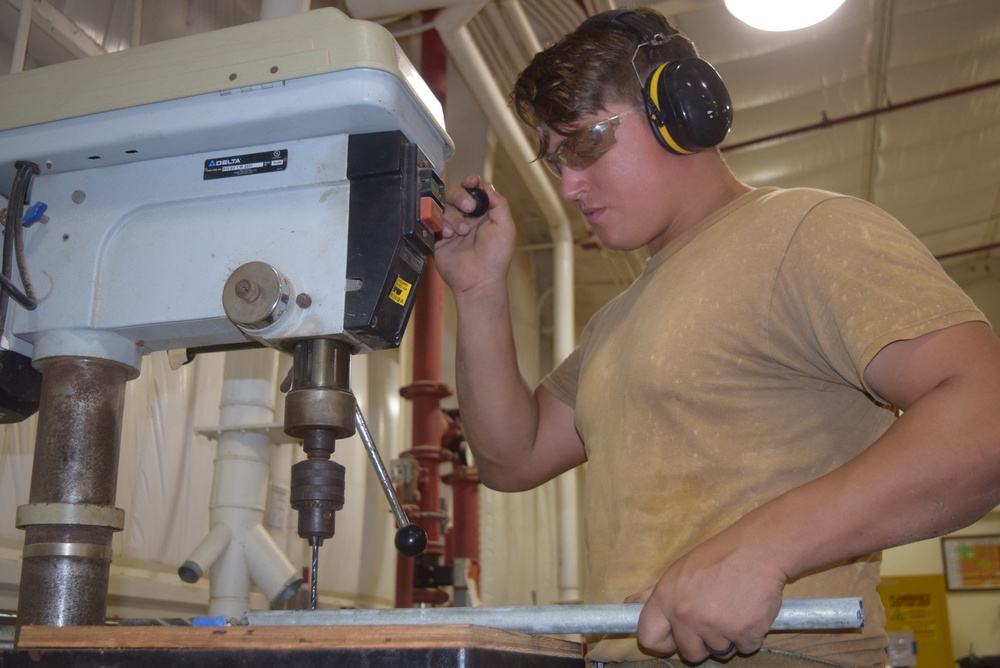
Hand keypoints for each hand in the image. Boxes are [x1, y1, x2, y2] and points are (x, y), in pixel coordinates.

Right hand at [434, 176, 515, 296]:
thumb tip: (487, 185)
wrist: (479, 279)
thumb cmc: (496, 257)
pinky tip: (448, 235)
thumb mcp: (505, 226)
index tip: (472, 181)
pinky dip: (440, 224)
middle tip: (468, 208)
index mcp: (482, 214)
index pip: (473, 191)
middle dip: (460, 196)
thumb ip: (498, 203)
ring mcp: (451, 227)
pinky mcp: (438, 238)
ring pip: (443, 206)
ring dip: (453, 215)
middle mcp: (466, 218)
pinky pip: (432, 222)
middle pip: (455, 194)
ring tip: (460, 232)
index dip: (470, 183)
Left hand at [631, 529, 787, 662]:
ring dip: (729, 636)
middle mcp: (685, 614)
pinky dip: (751, 634)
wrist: (758, 548)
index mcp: (666, 598)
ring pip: (719, 652)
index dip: (663, 642)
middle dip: (703, 641)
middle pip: (690, 653)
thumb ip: (654, 593)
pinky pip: (746, 648)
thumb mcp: (679, 571)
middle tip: (716, 613)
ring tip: (734, 606)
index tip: (675, 639)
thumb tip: (629, 604)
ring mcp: (714, 625)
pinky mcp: (742, 632)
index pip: (648, 637)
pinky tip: (750, 609)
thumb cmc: (718, 557)